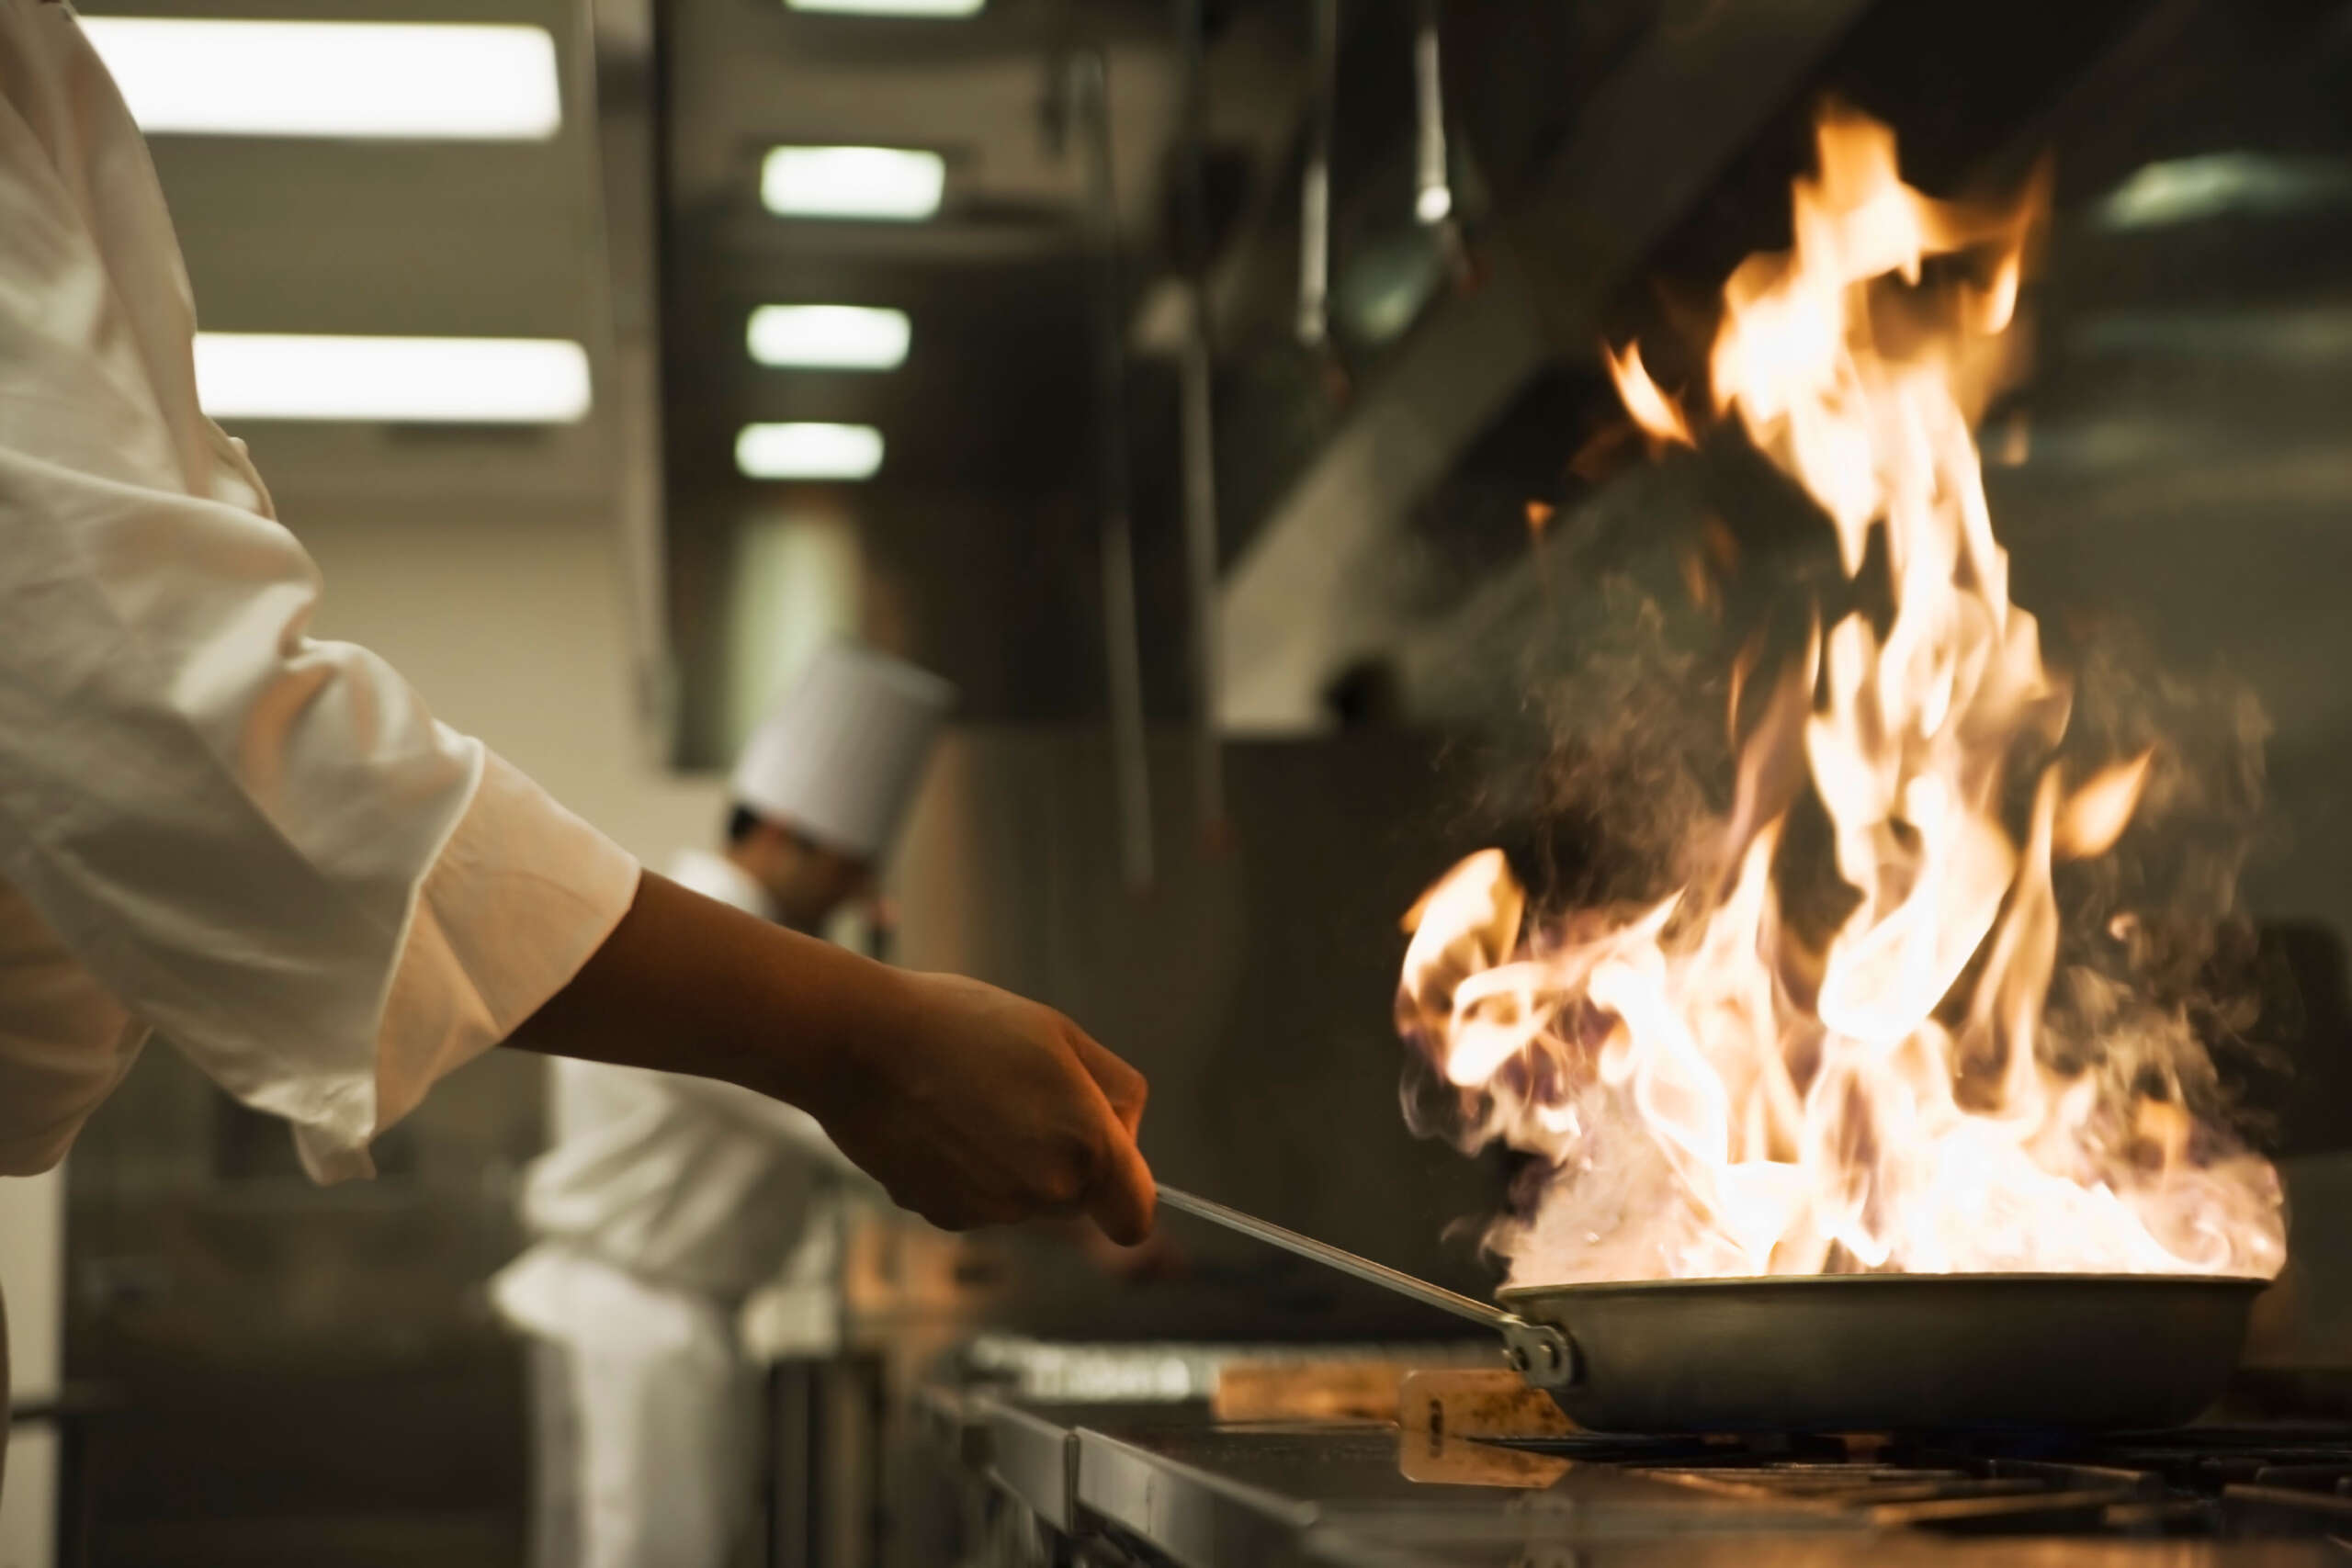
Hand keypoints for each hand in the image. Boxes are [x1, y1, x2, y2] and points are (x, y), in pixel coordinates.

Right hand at [812, 970, 1155, 1243]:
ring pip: (1027, 1199)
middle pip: (1079, 1200)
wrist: (861, 1044)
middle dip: (1067, 1158)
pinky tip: (942, 1123)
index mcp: (1086, 1148)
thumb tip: (1125, 1130)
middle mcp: (1043, 1193)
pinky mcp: (942, 1215)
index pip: (1135, 1216)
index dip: (1129, 1189)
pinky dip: (970, 1172)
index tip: (1108, 1153)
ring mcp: (990, 1211)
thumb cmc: (964, 1025)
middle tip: (1025, 1094)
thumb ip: (1115, 1090)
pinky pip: (979, 1200)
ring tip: (973, 1100)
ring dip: (1016, 1163)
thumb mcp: (1062, 1034)